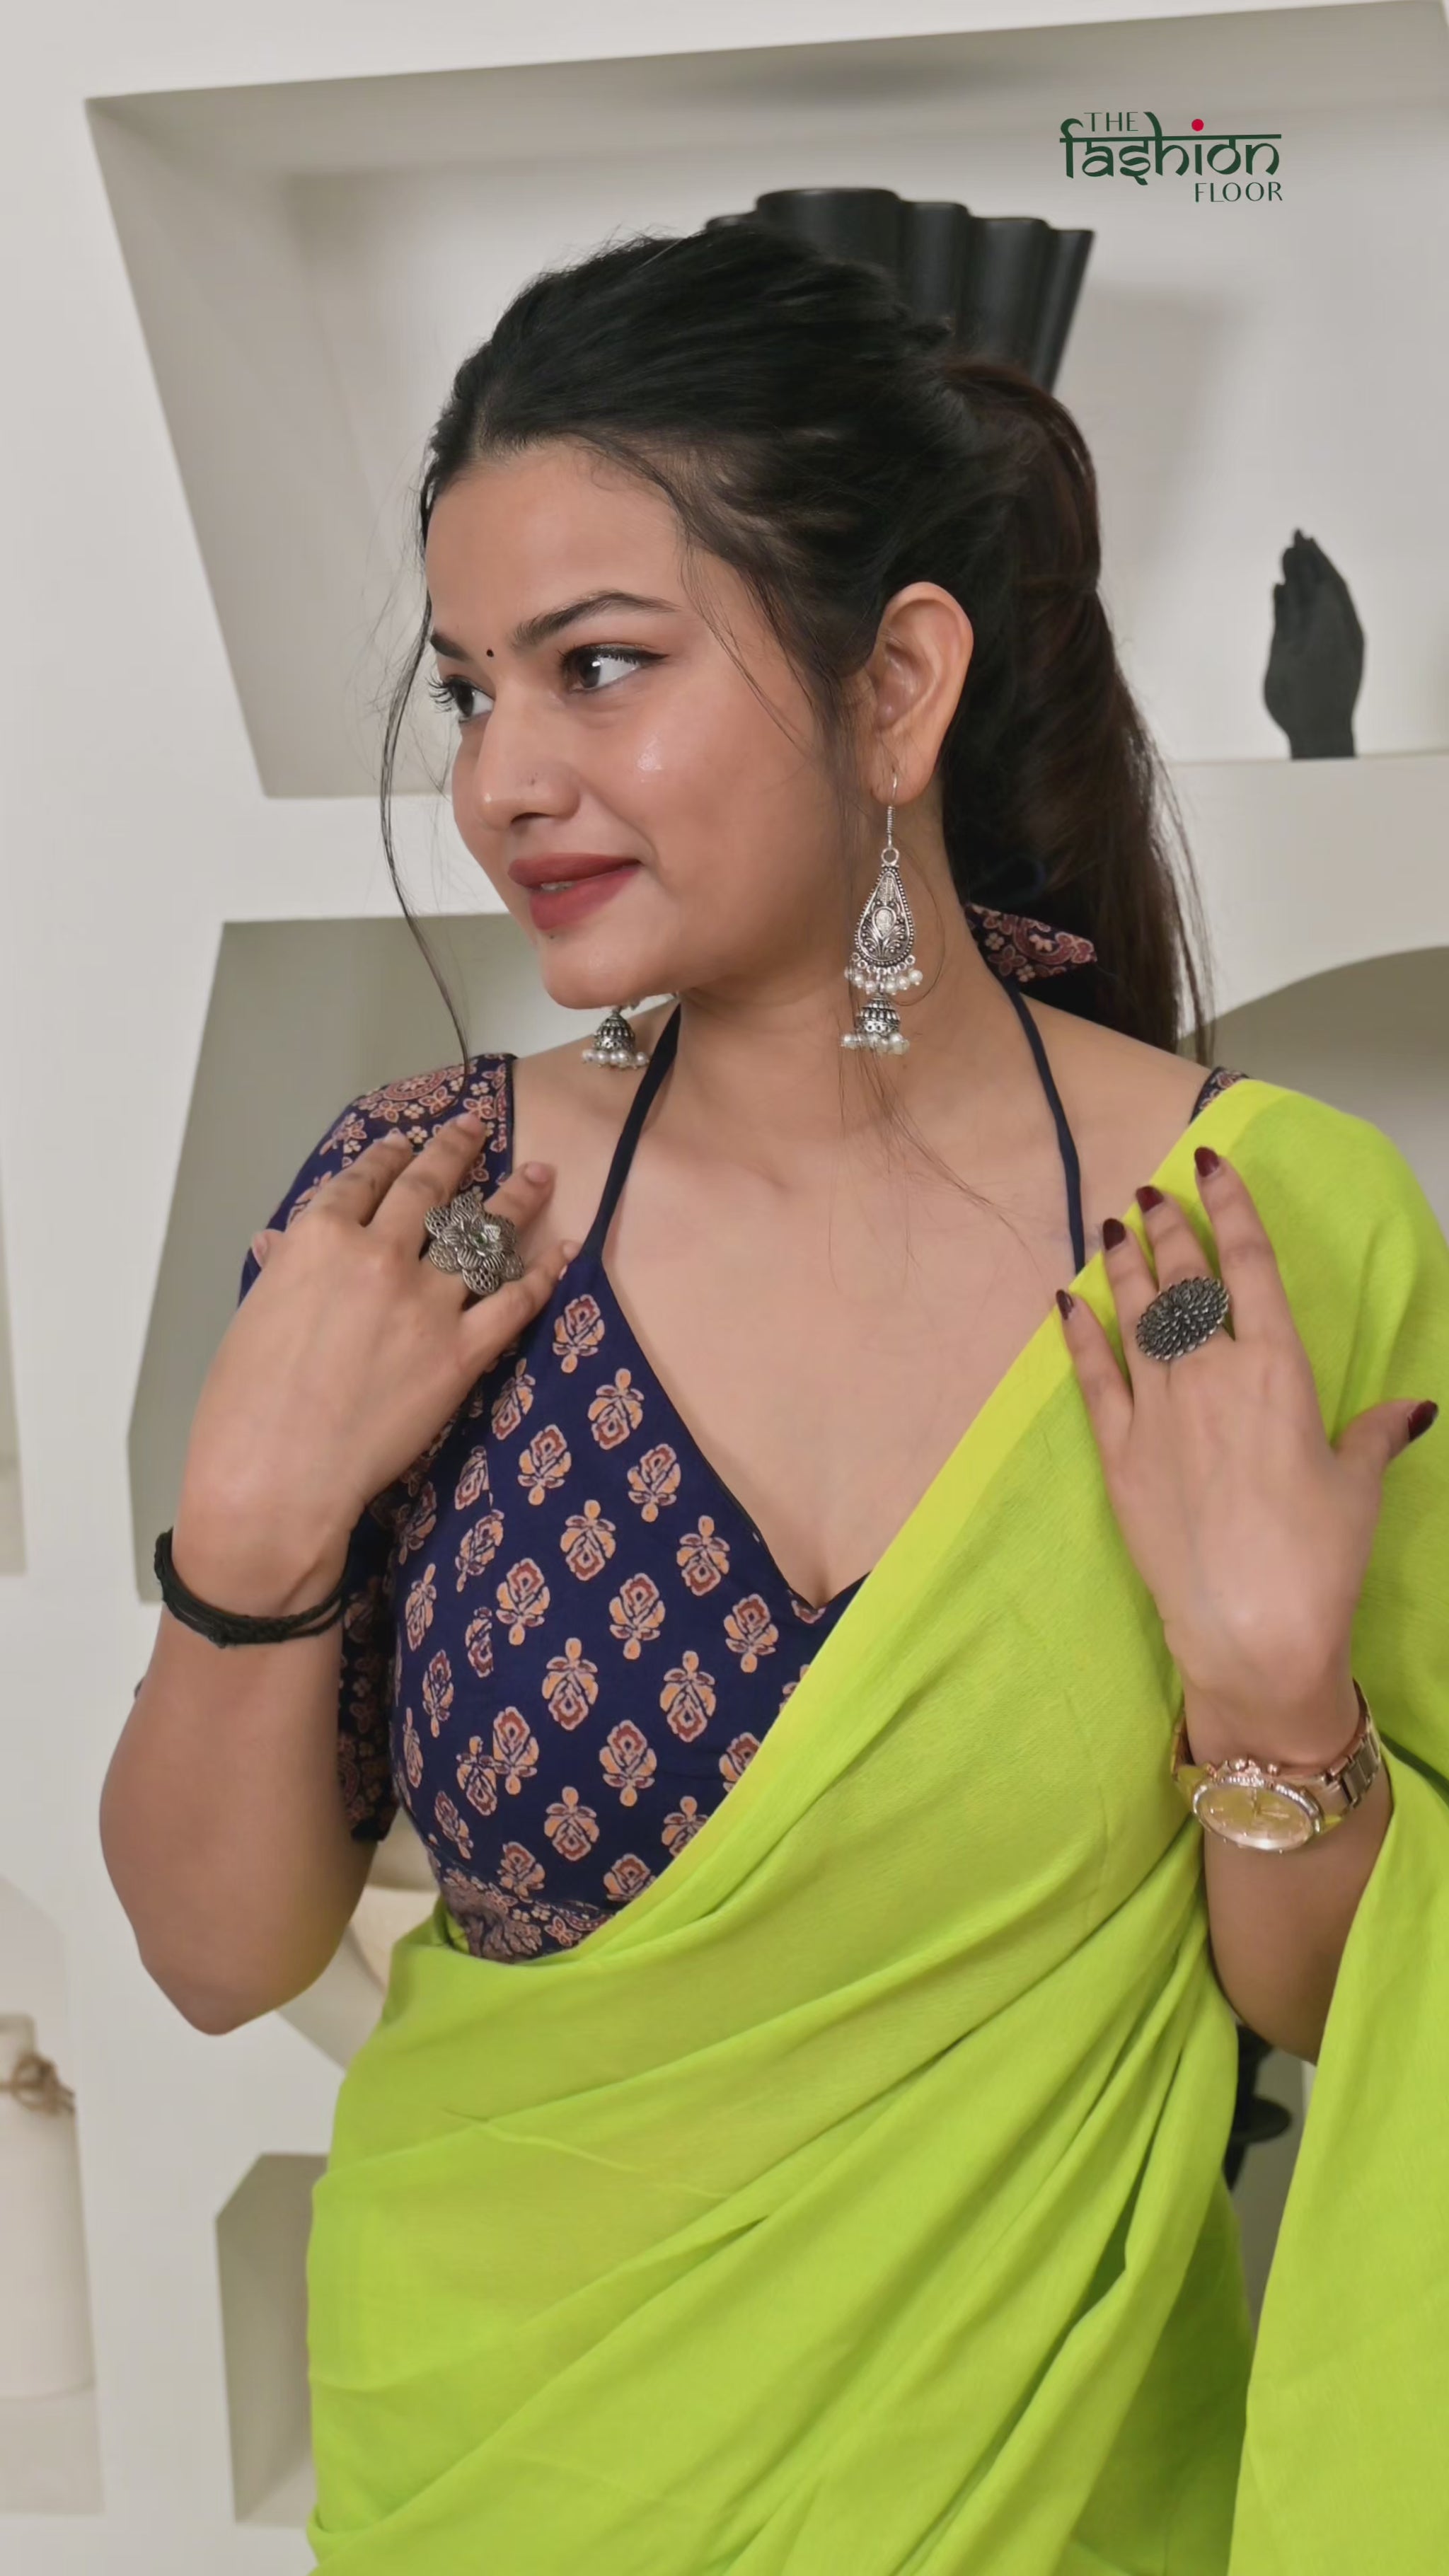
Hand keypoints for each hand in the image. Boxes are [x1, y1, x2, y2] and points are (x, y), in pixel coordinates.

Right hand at [173, 1114, 572, 1609]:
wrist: (277, 1476)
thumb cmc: (243, 1407)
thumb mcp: (252, 1321)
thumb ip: (282, 1273)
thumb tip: (281, 1243)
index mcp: (318, 1241)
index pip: (362, 1181)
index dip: (389, 1155)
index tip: (407, 1142)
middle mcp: (378, 1255)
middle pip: (428, 1191)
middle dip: (455, 1151)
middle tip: (476, 1129)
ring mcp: (427, 1302)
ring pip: (482, 1234)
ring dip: (516, 1197)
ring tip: (540, 1174)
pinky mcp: (462, 1351)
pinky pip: (514, 1300)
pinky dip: (543, 1272)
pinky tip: (563, 1250)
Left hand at [1056, 1147, 1436, 1765]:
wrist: (1251, 1626)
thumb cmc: (1319, 1557)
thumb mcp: (1358, 1487)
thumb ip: (1374, 1435)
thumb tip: (1414, 1408)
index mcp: (1279, 1369)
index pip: (1250, 1265)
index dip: (1229, 1208)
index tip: (1210, 1165)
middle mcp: (1212, 1374)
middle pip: (1184, 1282)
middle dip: (1168, 1228)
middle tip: (1150, 1189)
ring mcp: (1158, 1411)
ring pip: (1133, 1317)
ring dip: (1122, 1265)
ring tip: (1112, 1224)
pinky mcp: (1118, 1454)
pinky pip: (1092, 1376)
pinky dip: (1076, 1334)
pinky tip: (1065, 1301)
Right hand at [1263, 529, 1362, 758]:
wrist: (1313, 723)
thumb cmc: (1329, 686)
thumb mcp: (1334, 640)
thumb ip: (1328, 609)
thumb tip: (1322, 581)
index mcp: (1346, 625)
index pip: (1333, 584)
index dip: (1321, 560)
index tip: (1308, 539)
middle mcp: (1326, 629)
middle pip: (1316, 587)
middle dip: (1306, 561)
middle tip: (1295, 534)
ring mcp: (1304, 641)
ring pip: (1298, 601)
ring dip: (1292, 576)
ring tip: (1283, 552)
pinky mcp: (1284, 653)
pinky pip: (1283, 619)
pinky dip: (1280, 601)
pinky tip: (1276, 585)